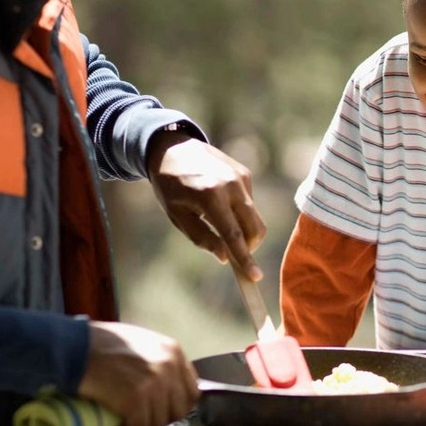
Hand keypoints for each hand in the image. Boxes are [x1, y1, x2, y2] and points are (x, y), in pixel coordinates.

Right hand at [77, 321, 199, 425]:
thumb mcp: (145, 343)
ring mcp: (154, 383)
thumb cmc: (106, 344)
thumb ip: (162, 362)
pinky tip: (119, 417)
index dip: (177, 403)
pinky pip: (139, 425)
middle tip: (144, 415)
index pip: (192, 391)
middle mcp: (169, 367)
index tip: (163, 408)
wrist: (78, 347)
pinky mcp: (136, 398)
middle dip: (162, 416)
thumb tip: (170, 388)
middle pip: (179, 410)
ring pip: (158, 421)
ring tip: (128, 414)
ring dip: (143, 422)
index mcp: (174, 352)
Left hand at [146, 132, 266, 280]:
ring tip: (219, 223)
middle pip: (255, 228)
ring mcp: (241, 177)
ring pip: (254, 217)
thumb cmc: (170, 186)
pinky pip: (249, 202)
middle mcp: (231, 185)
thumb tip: (225, 257)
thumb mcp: (177, 216)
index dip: (245, 259)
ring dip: (244, 229)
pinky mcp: (245, 173)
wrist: (171, 148)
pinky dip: (239, 212)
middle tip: (234, 254)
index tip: (255, 277)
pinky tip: (219, 203)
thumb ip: (202, 238)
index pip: (233, 235)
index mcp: (210, 196)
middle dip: (250, 247)